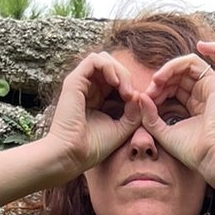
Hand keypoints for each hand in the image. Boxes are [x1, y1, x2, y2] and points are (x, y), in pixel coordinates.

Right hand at [46, 51, 142, 177]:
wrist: (73, 155)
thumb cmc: (93, 147)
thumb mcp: (122, 128)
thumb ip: (134, 113)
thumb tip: (141, 96)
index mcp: (98, 98)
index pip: (117, 79)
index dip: (129, 85)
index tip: (136, 102)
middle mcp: (89, 88)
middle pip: (112, 66)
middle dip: (126, 76)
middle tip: (131, 95)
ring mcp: (81, 83)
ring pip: (104, 60)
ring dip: (119, 71)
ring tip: (124, 89)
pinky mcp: (74, 81)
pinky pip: (94, 60)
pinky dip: (108, 67)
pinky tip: (116, 82)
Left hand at [135, 39, 214, 178]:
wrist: (209, 156)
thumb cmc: (190, 150)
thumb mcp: (162, 132)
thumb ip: (149, 116)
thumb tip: (139, 96)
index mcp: (192, 105)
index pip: (172, 86)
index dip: (158, 88)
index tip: (146, 99)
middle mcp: (203, 95)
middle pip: (180, 74)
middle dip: (162, 78)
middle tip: (151, 87)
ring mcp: (213, 88)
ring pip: (191, 64)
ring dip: (172, 67)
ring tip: (160, 78)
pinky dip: (214, 48)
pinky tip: (201, 45)